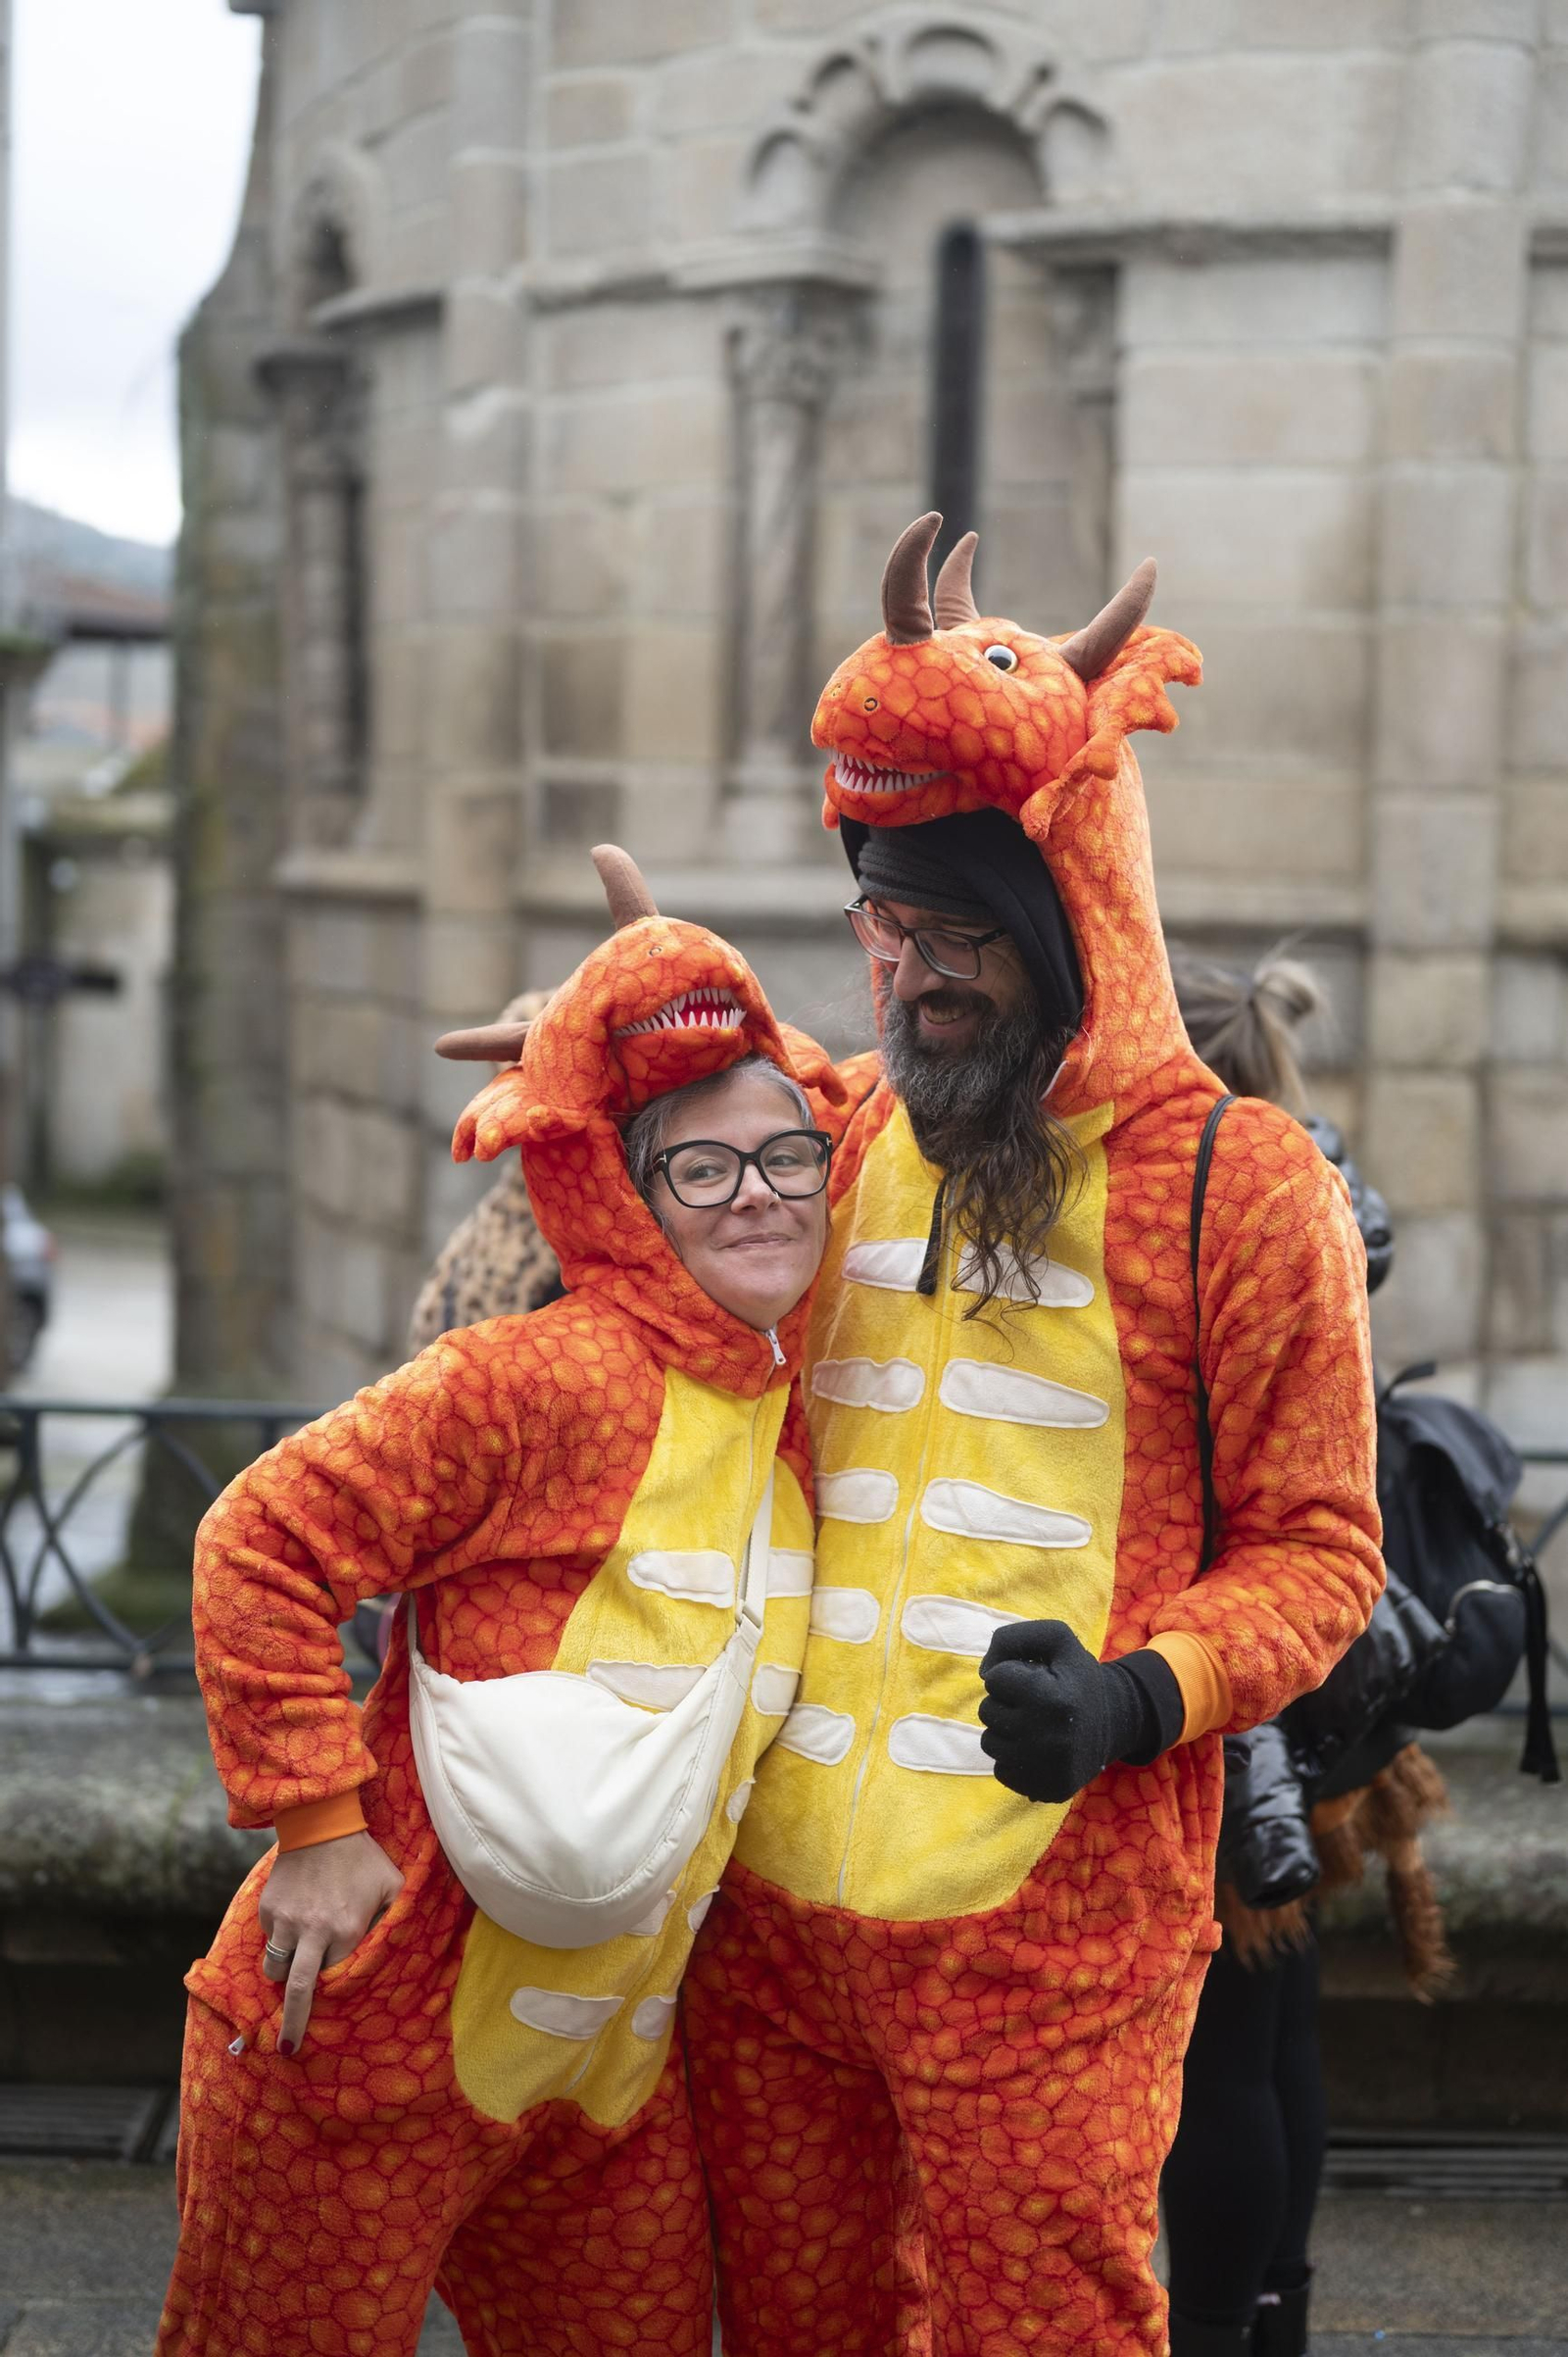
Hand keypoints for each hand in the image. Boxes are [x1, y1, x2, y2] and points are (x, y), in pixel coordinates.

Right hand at [259, 1831, 403, 2053]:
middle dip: (293, 2023)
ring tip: (292, 1973)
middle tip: (288, 2048)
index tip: (329, 2012)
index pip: (335, 1978)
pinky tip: (294, 1921)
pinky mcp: (267, 1908)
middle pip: (297, 1989)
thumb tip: (400, 1953)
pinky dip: (278, 1940)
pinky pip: (269, 1939)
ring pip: (275, 1968)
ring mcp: (286, 1920)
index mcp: (346, 1929)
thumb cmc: (363, 1858)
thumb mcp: (394, 1886)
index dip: (334, 1992)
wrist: (322, 1823)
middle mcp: (312, 1930)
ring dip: (283, 1977)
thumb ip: (397, 1921)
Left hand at [979, 1621, 1178, 1803]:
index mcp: (1052, 1699)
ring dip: (1005, 1730)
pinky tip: (1038, 1748)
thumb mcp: (1057, 1640)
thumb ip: (1011, 1638)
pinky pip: (1001, 1770)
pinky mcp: (1045, 1791)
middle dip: (1005, 1701)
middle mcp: (1048, 1738)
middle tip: (1034, 1702)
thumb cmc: (1077, 1679)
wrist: (1115, 1723)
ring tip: (1035, 1724)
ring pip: (989, 1742)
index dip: (1010, 1674)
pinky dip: (1013, 1757)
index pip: (994, 1678)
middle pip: (987, 1711)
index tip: (1034, 1679)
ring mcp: (1046, 1770)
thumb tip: (983, 1673)